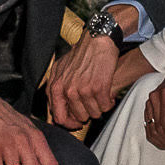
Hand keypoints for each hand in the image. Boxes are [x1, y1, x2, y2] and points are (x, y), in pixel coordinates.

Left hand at [44, 9, 141, 125]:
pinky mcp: (99, 88)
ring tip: (100, 96)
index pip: (59, 117)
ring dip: (100, 107)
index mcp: (56, 87)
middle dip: (88, 113)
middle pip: (80, 117)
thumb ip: (55, 90)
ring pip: (94, 114)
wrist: (97, 40)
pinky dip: (109, 102)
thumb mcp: (59, 70)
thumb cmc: (80, 54)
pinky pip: (106, 107)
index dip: (70, 124)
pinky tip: (108, 94)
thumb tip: (55, 113)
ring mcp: (83, 89)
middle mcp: (68, 90)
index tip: (77, 123)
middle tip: (93, 102)